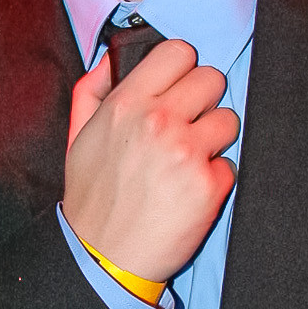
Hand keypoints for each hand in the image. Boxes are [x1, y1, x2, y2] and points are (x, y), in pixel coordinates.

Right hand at [63, 41, 238, 284]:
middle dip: (202, 103)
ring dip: (213, 139)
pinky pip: (230, 164)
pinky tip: (188, 192)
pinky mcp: (208, 185)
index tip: (178, 89)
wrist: (102, 256)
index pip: (179, 52)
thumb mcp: (78, 137)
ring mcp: (186, 152)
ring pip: (229, 119)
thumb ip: (91, 92)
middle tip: (185, 128)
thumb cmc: (91, 198)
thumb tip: (110, 60)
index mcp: (126, 104)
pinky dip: (214, 179)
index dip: (182, 69)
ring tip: (188, 162)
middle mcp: (158, 121)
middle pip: (212, 79)